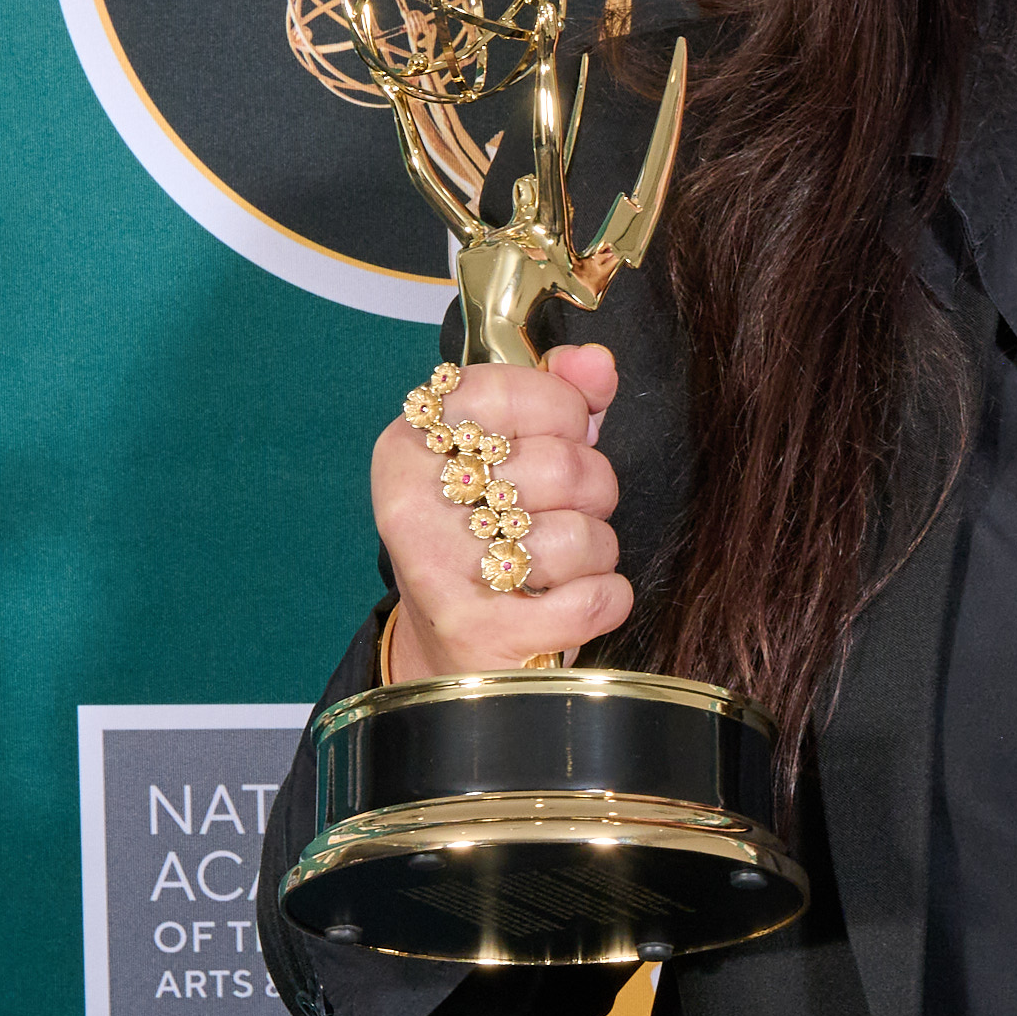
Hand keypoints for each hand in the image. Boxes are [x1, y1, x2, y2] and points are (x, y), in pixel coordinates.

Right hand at [373, 344, 633, 680]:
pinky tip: (573, 600)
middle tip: (563, 512)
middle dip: (591, 491)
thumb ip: (558, 398)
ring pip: (580, 536)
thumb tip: (597, 363)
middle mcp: (414, 504)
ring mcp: (439, 571)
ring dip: (596, 552)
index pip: (516, 392)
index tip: (560, 435)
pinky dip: (605, 600)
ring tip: (562, 564)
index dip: (565, 411)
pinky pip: (592, 600)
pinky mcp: (477, 633)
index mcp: (411, 446)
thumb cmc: (485, 541)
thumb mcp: (507, 459)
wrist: (451, 652)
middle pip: (563, 466)